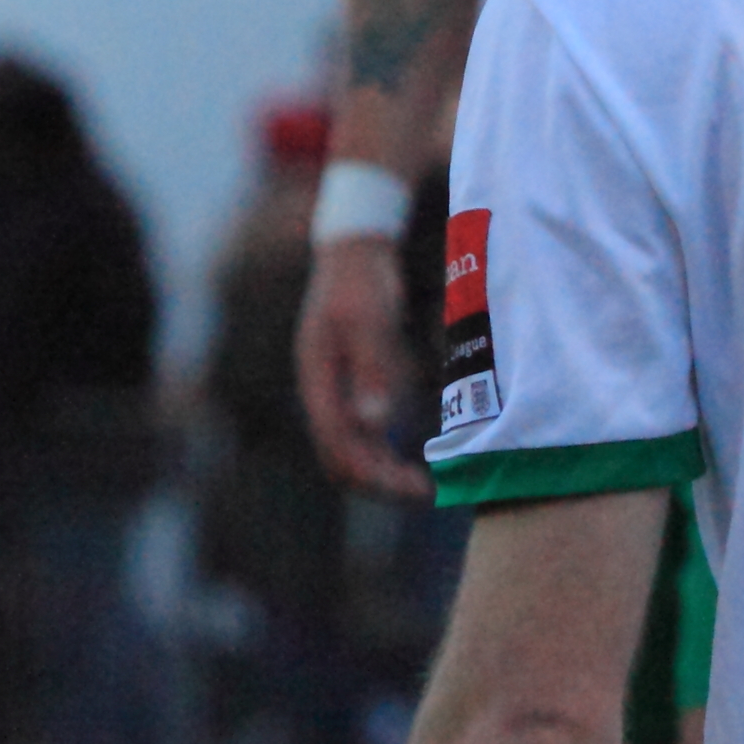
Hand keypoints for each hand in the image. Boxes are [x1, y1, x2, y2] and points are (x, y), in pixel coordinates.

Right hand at [295, 234, 431, 502]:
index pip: (338, 447)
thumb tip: (374, 424)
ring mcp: (332, 392)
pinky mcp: (348, 387)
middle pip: (340, 459)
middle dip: (378, 482)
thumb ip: (372, 369)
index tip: (413, 487)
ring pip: (349, 452)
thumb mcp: (369, 321)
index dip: (374, 475)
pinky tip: (410, 461)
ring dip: (381, 473)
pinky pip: (360, 435)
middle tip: (426, 493)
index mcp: (317, 381)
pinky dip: (382, 453)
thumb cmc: (361, 280)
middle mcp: (320, 394)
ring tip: (422, 486)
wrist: (353, 250)